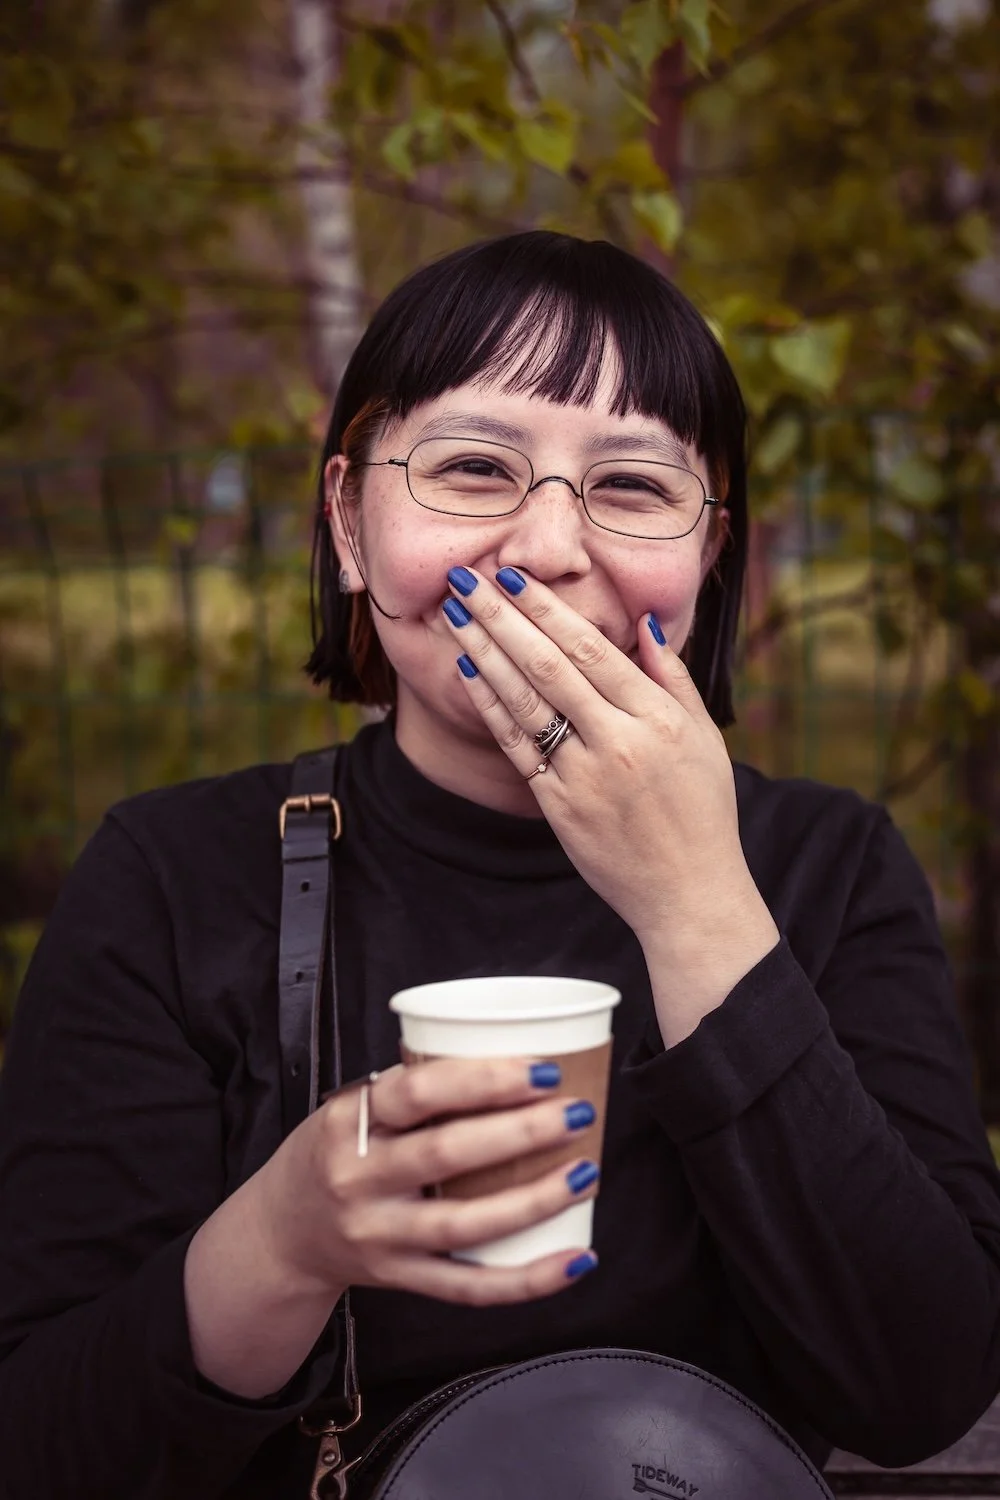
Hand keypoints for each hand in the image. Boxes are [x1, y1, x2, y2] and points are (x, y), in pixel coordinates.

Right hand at [252, 1057, 600, 1305]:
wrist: (281, 1234)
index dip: (485, 1080)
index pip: (419, 1092)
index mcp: (351, 1120)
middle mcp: (360, 1178)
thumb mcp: (355, 1108)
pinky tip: (575, 1258)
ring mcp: (379, 1235)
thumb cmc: (337, 1152)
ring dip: (534, 1200)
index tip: (545, 1070)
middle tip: (577, 1113)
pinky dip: (529, 1279)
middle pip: (447, 1154)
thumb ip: (416, 1090)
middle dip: (522, 1132)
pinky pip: (469, 1287)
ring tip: (586, 1173)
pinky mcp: (399, 1278)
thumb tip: (517, 1060)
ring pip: (464, 1224)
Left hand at [442, 566, 778, 1036]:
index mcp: (655, 718)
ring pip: (523, 701)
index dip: (546, 610)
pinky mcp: (557, 806)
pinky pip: (515, 746)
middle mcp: (616, 742)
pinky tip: (467, 673)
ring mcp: (582, 775)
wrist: (687, 892)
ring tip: (454, 617)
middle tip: (463, 579)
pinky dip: (490, 706)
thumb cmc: (701, 810)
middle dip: (501, 617)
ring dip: (483, 653)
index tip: (512, 576)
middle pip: (547, 666)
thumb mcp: (702, 737)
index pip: (590, 649)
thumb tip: (641, 622)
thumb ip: (671, 677)